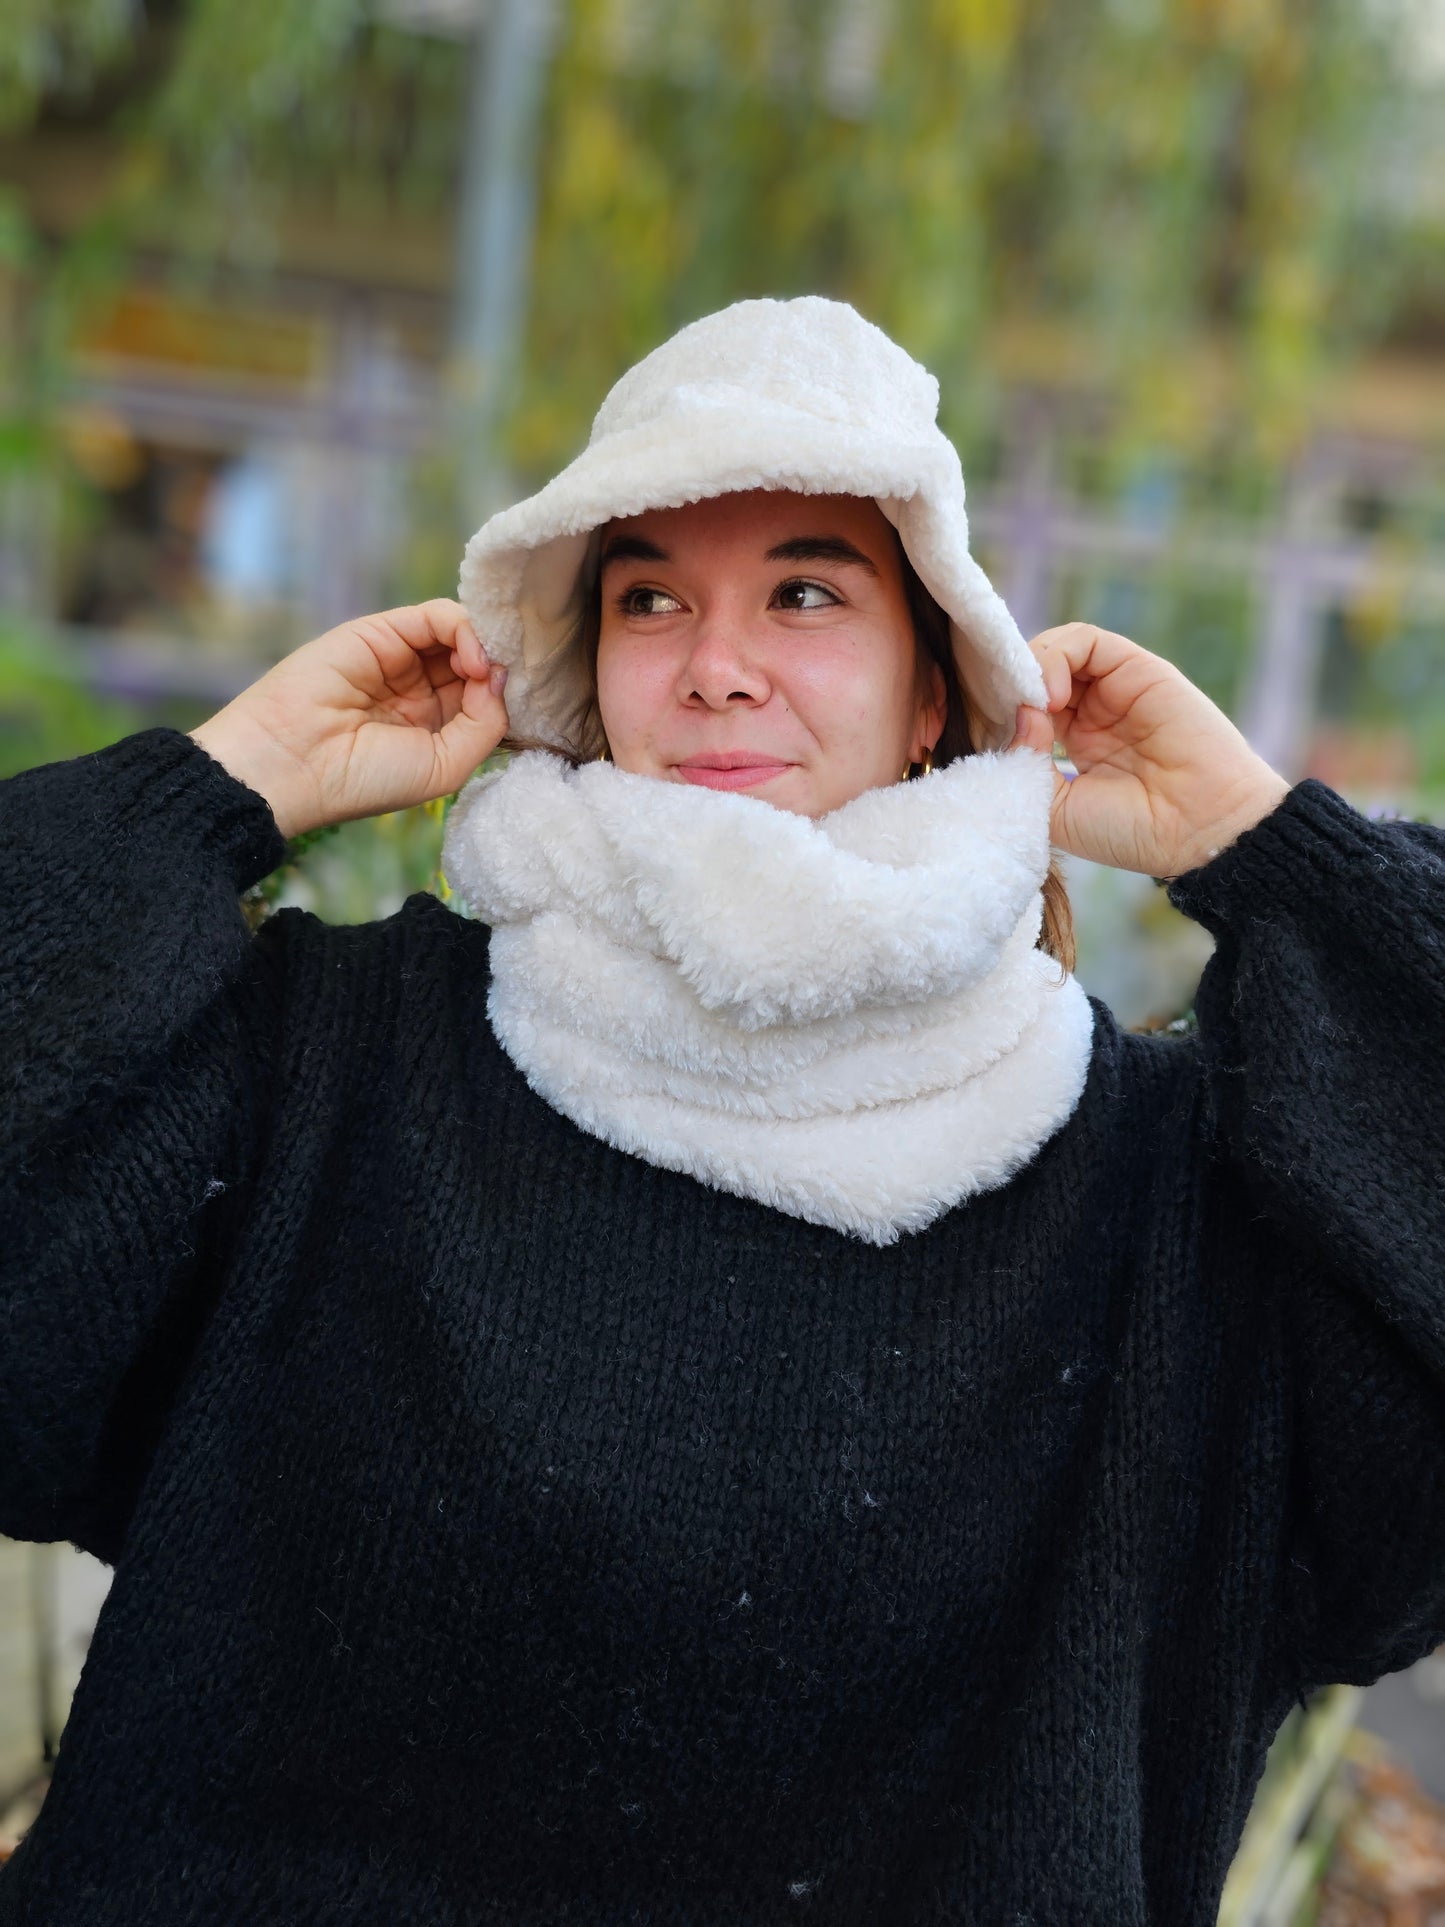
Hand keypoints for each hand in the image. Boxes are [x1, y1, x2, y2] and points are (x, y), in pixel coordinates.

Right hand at [188, 599, 508, 839]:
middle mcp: (420, 691)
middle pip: (480, 661)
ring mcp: (401, 659)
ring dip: (487, 647)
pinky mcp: (381, 632)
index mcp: (434, 728)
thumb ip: (485, 723)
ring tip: (485, 671)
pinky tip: (471, 658)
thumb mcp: (444, 765)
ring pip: (462, 635)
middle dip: (504, 664)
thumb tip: (501, 675)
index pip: (488, 697)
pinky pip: (437, 616)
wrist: (294, 763)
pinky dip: (465, 628)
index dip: (511, 694)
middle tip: (520, 676)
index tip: (532, 703)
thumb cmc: (364, 779)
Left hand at [1006, 621, 1291, 879]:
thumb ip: (1025, 760)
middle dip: (1004, 690)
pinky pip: (1082, 640)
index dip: (993, 715)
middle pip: (1029, 677)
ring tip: (1034, 708)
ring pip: (1052, 652)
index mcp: (1070, 749)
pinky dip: (1054, 657)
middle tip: (994, 714)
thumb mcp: (1055, 808)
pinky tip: (1052, 696)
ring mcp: (1112, 690)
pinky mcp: (1135, 668)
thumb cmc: (1129, 831)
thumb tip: (1018, 712)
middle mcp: (1089, 714)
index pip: (1017, 712)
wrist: (1196, 829)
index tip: (979, 734)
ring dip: (1028, 672)